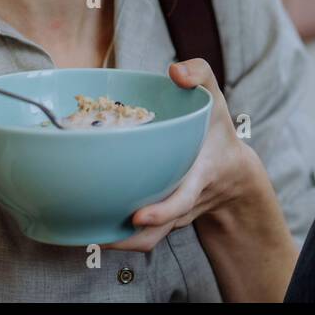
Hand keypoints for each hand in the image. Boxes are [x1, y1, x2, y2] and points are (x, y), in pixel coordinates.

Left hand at [101, 58, 262, 251]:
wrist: (232, 176)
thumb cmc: (217, 132)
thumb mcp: (216, 99)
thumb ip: (201, 75)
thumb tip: (174, 71)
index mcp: (198, 177)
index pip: (181, 201)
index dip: (161, 212)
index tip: (137, 216)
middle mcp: (183, 203)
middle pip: (155, 233)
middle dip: (127, 239)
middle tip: (95, 237)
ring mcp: (171, 217)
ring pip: (144, 240)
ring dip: (116, 243)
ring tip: (82, 236)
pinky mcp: (161, 222)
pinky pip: (139, 236)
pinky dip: (116, 235)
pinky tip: (87, 225)